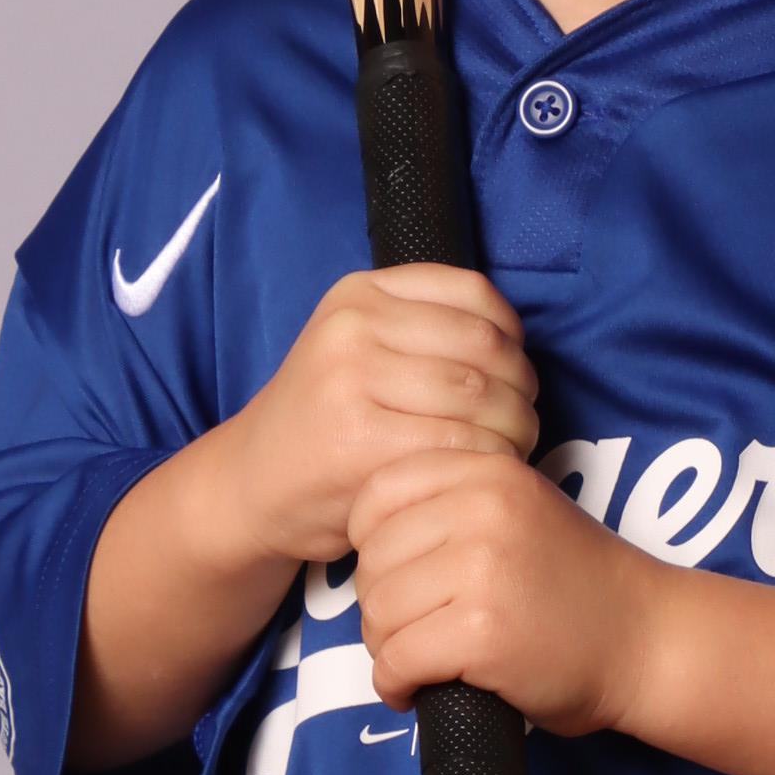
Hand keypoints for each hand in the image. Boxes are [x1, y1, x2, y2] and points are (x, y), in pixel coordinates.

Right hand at [210, 265, 536, 573]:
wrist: (254, 482)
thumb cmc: (326, 419)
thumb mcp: (359, 346)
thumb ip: (424, 329)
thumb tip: (517, 343)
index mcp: (360, 292)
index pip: (472, 292)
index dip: (512, 335)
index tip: (512, 370)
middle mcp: (353, 326)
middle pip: (484, 346)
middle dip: (521, 389)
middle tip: (520, 420)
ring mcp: (353, 381)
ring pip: (480, 395)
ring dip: (515, 428)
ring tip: (507, 448)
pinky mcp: (361, 442)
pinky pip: (460, 443)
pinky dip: (488, 460)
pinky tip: (478, 473)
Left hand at [350, 442, 668, 742]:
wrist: (646, 640)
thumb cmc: (576, 587)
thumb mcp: (519, 512)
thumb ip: (453, 507)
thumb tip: (365, 546)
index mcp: (488, 472)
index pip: (377, 495)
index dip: (372, 546)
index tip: (401, 579)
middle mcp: (483, 509)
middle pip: (371, 562)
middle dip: (381, 608)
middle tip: (414, 633)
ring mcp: (483, 569)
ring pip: (378, 613)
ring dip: (388, 650)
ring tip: (424, 660)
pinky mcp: (482, 631)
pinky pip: (398, 660)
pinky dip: (396, 685)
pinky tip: (418, 691)